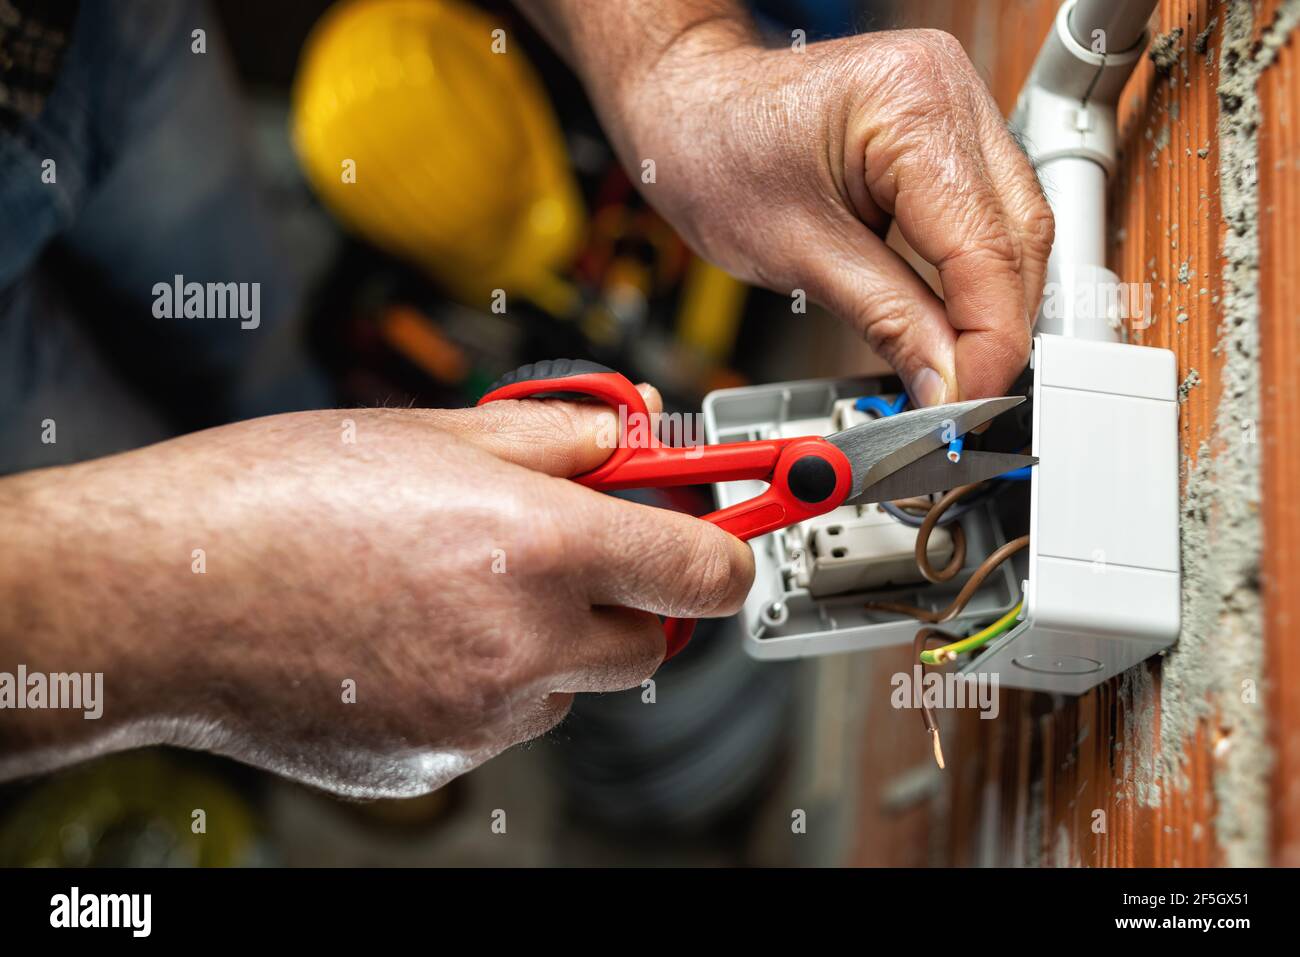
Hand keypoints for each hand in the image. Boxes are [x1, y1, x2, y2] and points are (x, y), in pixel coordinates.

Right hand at [0, 389, 753, 796]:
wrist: (152, 597)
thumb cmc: (269, 499)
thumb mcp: (430, 429)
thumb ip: (556, 438)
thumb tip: (631, 439)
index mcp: (534, 548)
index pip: (704, 570)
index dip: (727, 544)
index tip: (728, 528)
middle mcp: (522, 645)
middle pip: (650, 635)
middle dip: (627, 590)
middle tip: (569, 544)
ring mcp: (480, 717)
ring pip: (573, 681)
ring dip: (550, 636)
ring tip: (455, 584)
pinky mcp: (437, 762)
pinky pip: (506, 720)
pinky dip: (489, 681)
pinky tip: (413, 634)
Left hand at [616, 26, 1052, 402]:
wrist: (687, 108)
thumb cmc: (714, 150)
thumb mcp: (798, 254)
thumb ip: (888, 320)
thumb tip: (948, 385)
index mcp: (912, 104)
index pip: (985, 246)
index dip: (988, 340)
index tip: (969, 403)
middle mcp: (948, 91)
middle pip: (1020, 235)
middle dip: (999, 329)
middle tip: (965, 400)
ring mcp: (955, 105)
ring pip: (1016, 229)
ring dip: (994, 308)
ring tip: (959, 372)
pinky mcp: (947, 131)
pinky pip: (988, 215)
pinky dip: (975, 277)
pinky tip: (953, 323)